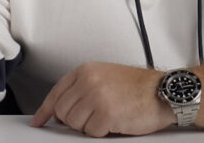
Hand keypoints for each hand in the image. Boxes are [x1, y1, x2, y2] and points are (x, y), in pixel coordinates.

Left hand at [30, 62, 174, 136]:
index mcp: (86, 71)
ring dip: (90, 126)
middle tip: (93, 118)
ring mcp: (96, 97)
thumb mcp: (106, 77)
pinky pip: (92, 133)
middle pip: (63, 112)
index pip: (57, 93)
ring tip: (108, 116)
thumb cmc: (139, 87)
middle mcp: (88, 81)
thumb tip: (62, 110)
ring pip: (74, 124)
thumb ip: (83, 88)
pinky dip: (103, 132)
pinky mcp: (106, 114)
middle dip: (75, 120)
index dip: (46, 110)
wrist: (163, 91)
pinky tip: (115, 121)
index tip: (40, 121)